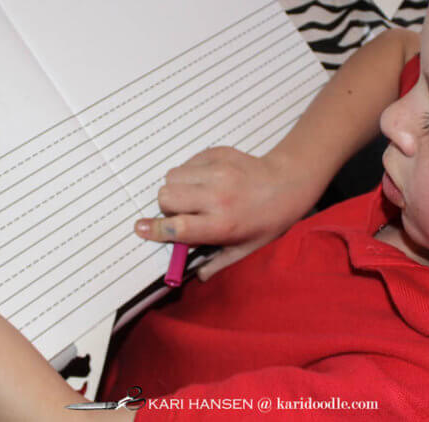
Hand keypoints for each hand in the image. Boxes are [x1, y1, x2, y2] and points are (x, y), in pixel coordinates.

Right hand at [134, 146, 317, 279]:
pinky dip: (189, 173)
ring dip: (176, 187)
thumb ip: (216, 263)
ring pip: (172, 176)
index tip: (140, 229)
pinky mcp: (217, 153)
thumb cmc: (267, 220)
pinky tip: (207, 180)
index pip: (177, 227)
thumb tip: (194, 275)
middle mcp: (217, 196)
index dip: (155, 229)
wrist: (288, 183)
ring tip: (195, 194)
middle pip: (166, 197)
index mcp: (223, 224)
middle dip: (168, 207)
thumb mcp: (246, 249)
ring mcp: (217, 171)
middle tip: (184, 212)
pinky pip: (186, 162)